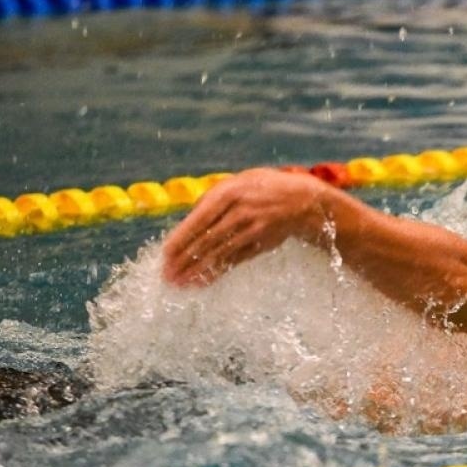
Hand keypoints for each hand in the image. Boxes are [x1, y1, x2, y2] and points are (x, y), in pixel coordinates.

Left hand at [161, 169, 328, 286]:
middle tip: (168, 276)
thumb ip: (212, 200)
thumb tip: (187, 224)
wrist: (301, 199)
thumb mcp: (237, 183)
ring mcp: (252, 230)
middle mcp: (240, 212)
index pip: (198, 220)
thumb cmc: (261, 188)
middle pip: (207, 241)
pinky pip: (234, 261)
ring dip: (198, 271)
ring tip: (181, 283)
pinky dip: (217, 272)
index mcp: (229, 193)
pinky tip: (203, 281)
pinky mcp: (260, 245)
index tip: (165, 255)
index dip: (180, 240)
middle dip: (184, 261)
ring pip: (219, 254)